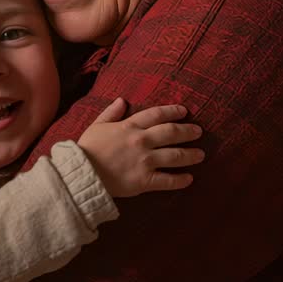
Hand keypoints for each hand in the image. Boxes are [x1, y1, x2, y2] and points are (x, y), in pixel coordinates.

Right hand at [77, 98, 203, 197]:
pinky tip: (189, 178)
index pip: (157, 114)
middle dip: (188, 131)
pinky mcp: (144, 181)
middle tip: (198, 132)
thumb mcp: (97, 125)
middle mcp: (141, 141)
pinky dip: (180, 180)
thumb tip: (122, 100)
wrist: (81, 174)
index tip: (184, 112)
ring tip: (200, 154)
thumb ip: (111, 113)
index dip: (173, 111)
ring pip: (175, 156)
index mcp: (130, 126)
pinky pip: (167, 180)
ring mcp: (144, 161)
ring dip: (191, 154)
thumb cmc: (87, 149)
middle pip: (171, 133)